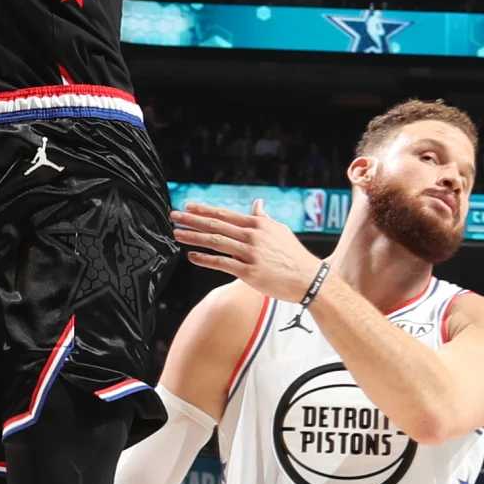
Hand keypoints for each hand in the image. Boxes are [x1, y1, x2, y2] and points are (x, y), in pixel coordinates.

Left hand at [171, 199, 324, 302]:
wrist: (309, 279)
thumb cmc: (293, 255)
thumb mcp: (280, 231)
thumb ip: (264, 218)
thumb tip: (257, 204)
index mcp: (258, 225)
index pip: (225, 214)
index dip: (205, 210)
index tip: (188, 206)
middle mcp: (253, 236)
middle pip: (216, 225)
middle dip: (192, 219)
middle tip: (174, 216)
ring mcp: (250, 254)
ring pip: (216, 242)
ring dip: (193, 237)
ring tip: (177, 233)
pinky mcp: (249, 272)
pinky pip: (222, 263)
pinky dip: (205, 259)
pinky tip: (191, 256)